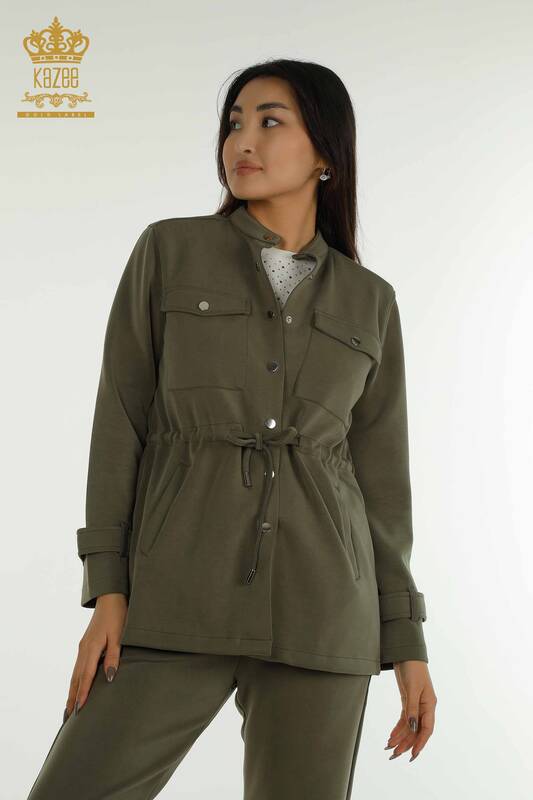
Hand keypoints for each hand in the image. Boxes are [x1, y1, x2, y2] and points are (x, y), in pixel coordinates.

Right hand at [65, 593, 127, 718]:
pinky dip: (75, 680)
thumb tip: (109, 679)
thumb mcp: (119, 637)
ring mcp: (83, 647)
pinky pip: (77, 667)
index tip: (79, 711)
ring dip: (71, 691)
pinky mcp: (85, 645)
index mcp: (92, 648)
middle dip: (72, 697)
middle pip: (76, 678)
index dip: (83, 694)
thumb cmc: (117, 616)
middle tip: (68, 717)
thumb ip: (113, 657)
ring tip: (69, 707)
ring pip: (75, 673)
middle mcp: (84, 650)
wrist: (110, 598)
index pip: (86, 676)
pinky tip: (76, 686)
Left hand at [385, 661, 436, 761]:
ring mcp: (416, 704)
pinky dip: (397, 728)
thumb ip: (412, 708)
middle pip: (416, 730)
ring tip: (390, 748)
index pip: (427, 729)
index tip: (412, 754)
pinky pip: (404, 719)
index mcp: (429, 705)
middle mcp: (424, 707)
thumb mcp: (412, 688)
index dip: (420, 743)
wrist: (406, 653)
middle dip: (406, 743)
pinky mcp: (407, 701)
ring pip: (409, 727)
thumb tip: (413, 727)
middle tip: (395, 755)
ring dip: (400, 737)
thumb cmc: (413, 668)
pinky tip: (391, 736)